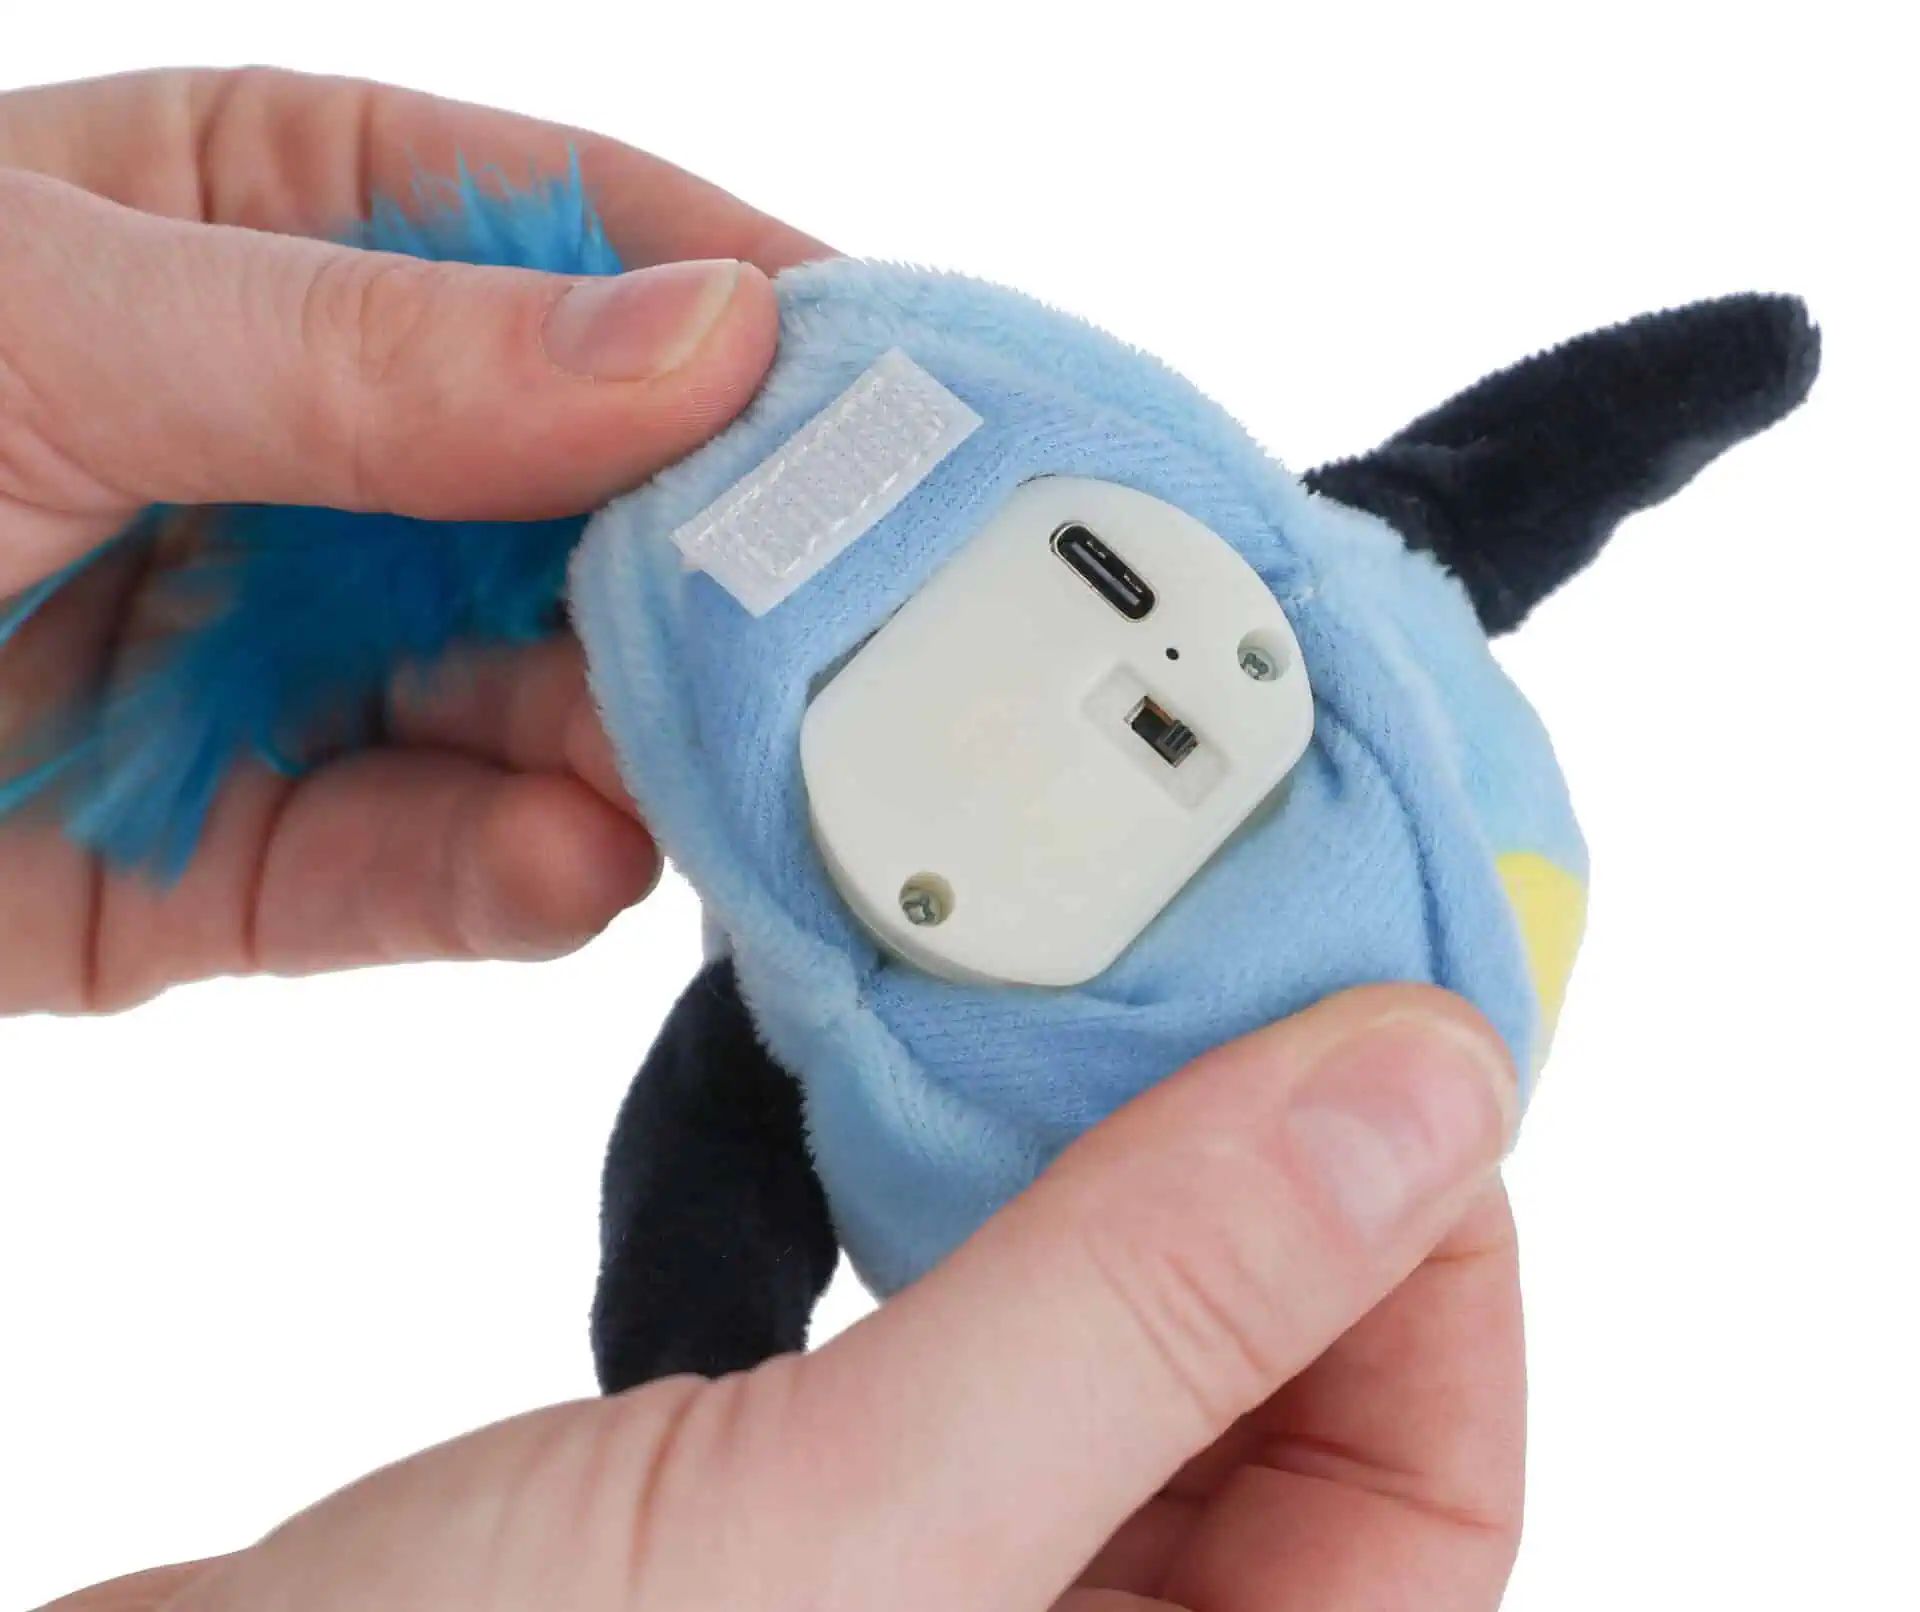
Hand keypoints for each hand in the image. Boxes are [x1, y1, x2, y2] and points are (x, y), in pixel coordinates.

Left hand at [0, 68, 823, 1011]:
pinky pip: (435, 864)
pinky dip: (512, 876)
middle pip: (614, 508)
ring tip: (731, 786)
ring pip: (556, 710)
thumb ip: (385, 352)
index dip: (772, 319)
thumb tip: (710, 340)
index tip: (928, 404)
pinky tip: (568, 870)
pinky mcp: (264, 852)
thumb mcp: (48, 321)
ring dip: (645, 750)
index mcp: (299, 235)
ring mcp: (318, 658)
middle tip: (876, 639)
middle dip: (736, 576)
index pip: (599, 251)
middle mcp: (344, 453)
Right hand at [47, 987, 1522, 1611]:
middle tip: (1245, 979)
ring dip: (1127, 1186)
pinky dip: (983, 1217)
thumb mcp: (864, 1525)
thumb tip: (1419, 1099)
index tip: (1393, 1053)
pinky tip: (944, 1107)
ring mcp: (944, 1605)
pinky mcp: (820, 1527)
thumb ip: (1151, 1310)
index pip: (1426, 1504)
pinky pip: (978, 1349)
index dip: (1437, 1265)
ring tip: (1108, 1013)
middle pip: (1290, 1417)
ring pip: (1130, 1364)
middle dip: (1278, 1197)